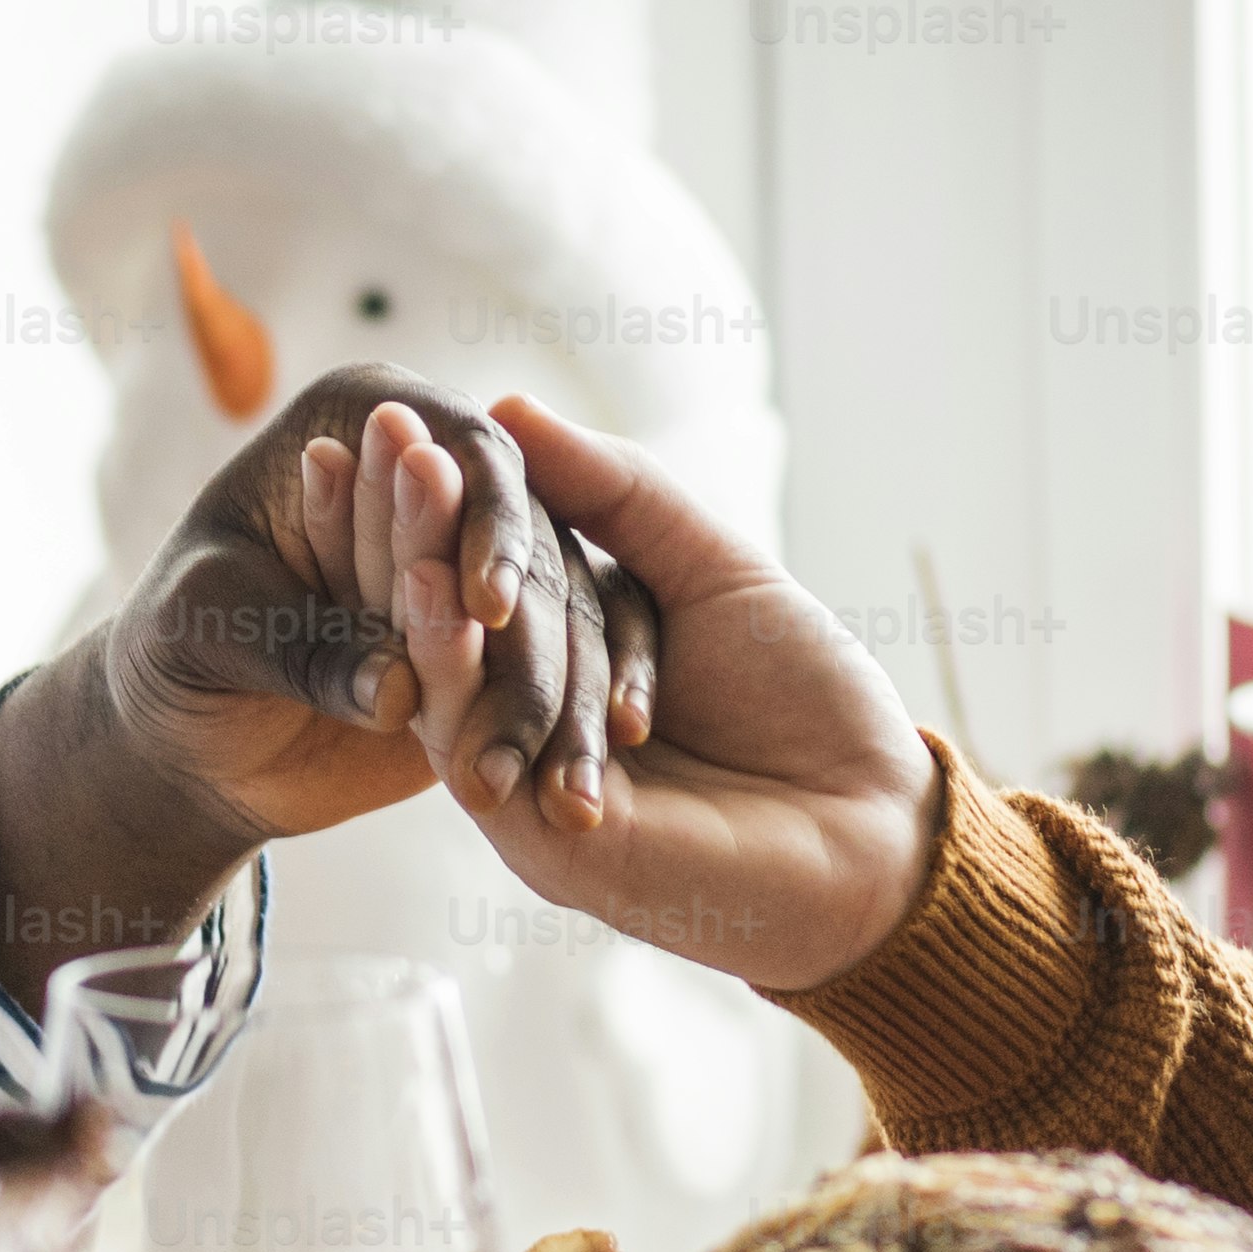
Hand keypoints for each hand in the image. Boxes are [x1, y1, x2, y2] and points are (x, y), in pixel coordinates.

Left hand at [92, 367, 651, 847]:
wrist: (187, 732)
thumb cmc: (173, 647)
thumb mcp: (211, 631)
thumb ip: (300, 648)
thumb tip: (396, 692)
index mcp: (363, 414)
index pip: (455, 447)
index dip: (482, 524)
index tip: (488, 607)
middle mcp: (436, 472)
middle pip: (520, 528)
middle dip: (534, 620)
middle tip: (542, 709)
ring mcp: (475, 556)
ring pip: (552, 607)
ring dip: (555, 691)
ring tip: (558, 779)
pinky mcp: (496, 641)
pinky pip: (550, 675)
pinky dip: (560, 731)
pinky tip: (572, 799)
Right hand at [414, 396, 942, 995]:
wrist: (871, 822)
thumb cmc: (806, 697)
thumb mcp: (710, 566)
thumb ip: (616, 495)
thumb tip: (507, 409)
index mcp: (557, 658)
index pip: (474, 566)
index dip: (433, 498)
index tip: (392, 421)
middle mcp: (524, 720)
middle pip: (444, 615)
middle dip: (408, 520)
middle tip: (381, 429)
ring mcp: (523, 783)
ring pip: (444, 678)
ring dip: (416, 576)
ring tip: (398, 485)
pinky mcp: (539, 842)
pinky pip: (477, 752)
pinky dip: (453, 671)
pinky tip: (438, 600)